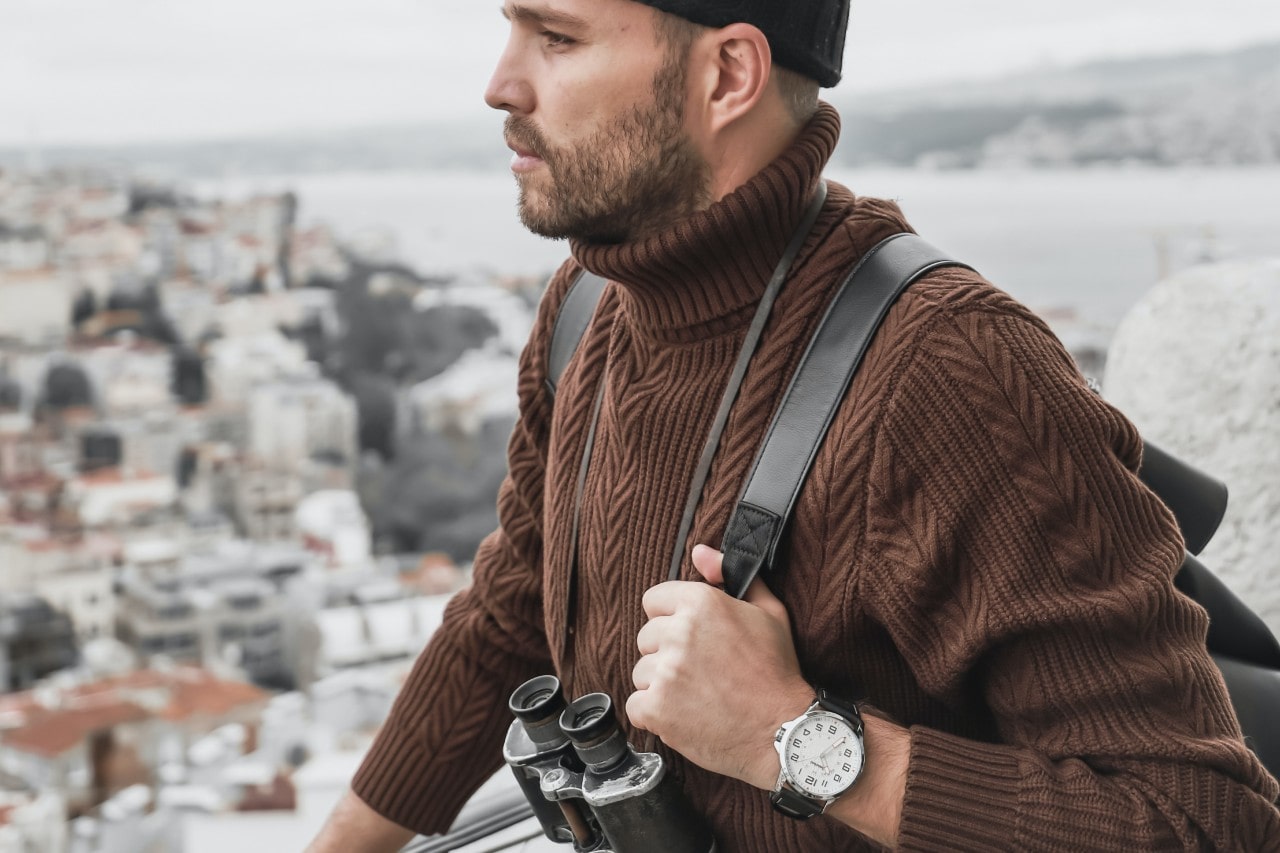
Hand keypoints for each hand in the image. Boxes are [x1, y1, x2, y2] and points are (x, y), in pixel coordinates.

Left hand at [626, 544, 812, 789]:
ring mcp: (665, 672)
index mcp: (701, 602)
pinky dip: (654, 715)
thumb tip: (699, 551)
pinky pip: (635, 705)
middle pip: (646, 638)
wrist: (782, 731)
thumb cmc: (777, 673)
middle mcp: (678, 633)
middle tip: (702, 672)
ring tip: (697, 695)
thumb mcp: (768, 611)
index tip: (693, 639)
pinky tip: (684, 715)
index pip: (653, 601)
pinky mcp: (656, 708)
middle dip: (667, 654)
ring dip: (661, 686)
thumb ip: (728, 575)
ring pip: (641, 673)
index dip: (673, 620)